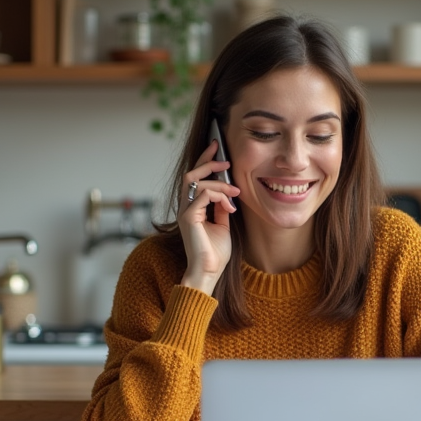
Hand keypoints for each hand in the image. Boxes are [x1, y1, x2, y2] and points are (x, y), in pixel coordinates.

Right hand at [178, 141, 240, 294]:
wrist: (208, 271)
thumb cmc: (215, 253)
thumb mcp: (223, 225)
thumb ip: (222, 207)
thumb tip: (227, 194)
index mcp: (192, 207)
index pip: (195, 178)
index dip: (205, 161)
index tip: (218, 148)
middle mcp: (185, 207)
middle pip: (191, 173)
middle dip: (208, 162)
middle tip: (226, 159)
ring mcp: (185, 211)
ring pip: (196, 181)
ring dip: (219, 182)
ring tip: (235, 190)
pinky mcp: (188, 217)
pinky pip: (203, 194)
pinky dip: (219, 195)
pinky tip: (230, 205)